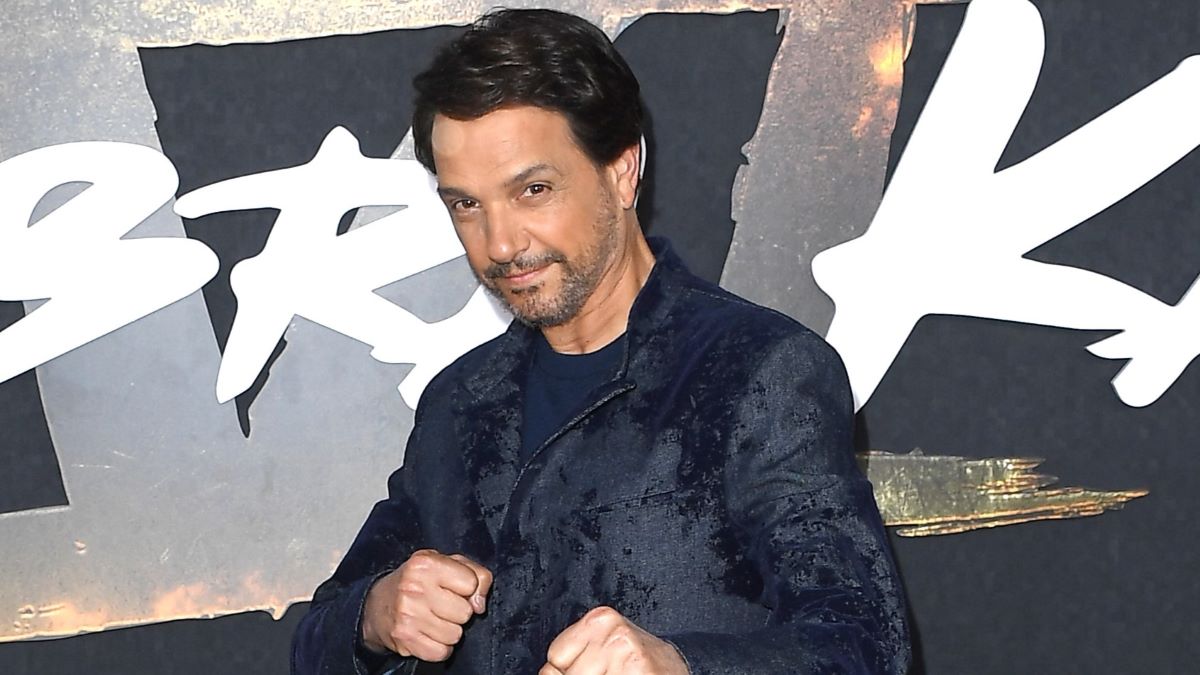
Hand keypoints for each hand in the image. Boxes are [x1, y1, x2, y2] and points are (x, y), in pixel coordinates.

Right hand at [361, 549, 491, 661]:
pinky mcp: (405, 639)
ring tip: (434, 618)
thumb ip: (476, 574)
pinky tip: (429, 633)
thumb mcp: (446, 563)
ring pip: (455, 635)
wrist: (378, 605)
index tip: (453, 588)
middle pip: (465, 612)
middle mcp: (414, 588)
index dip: (467, 588)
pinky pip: (441, 652)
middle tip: (442, 605)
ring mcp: (408, 615)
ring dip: (449, 630)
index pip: (471, 582)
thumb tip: (480, 605)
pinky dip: (439, 647)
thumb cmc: (419, 581)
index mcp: (426, 564)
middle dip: (459, 611)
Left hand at [540, 606, 688, 674]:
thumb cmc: (634, 661)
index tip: (593, 668)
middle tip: (608, 672)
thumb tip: (546, 673)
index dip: (568, 671)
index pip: (554, 657)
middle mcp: (612, 629)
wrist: (677, 667)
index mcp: (599, 618)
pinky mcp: (637, 669)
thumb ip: (572, 657)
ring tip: (619, 674)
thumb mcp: (602, 647)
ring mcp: (624, 651)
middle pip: (568, 674)